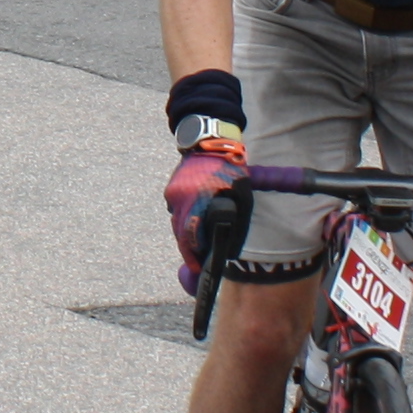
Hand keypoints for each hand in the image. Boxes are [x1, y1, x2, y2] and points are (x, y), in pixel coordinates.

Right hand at [166, 136, 248, 295]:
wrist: (211, 143)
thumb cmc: (232, 171)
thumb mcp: (242, 198)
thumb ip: (234, 223)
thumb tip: (226, 247)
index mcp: (199, 201)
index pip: (190, 239)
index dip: (193, 257)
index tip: (198, 268)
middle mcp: (181, 199)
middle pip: (180, 234)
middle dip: (190, 247)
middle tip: (200, 256)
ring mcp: (173, 193)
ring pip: (177, 222)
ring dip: (187, 231)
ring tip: (200, 235)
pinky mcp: (170, 189)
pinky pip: (176, 210)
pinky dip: (185, 216)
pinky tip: (196, 213)